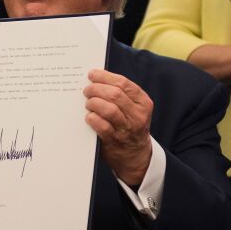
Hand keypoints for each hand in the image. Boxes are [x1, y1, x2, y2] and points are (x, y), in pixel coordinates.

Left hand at [84, 69, 152, 185]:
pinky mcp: (115, 141)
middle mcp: (137, 115)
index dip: (105, 77)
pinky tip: (89, 117)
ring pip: (109, 109)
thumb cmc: (130, 126)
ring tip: (88, 103)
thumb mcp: (134, 109)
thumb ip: (121, 95)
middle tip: (87, 90)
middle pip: (115, 94)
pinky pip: (102, 126)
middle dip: (97, 89)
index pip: (123, 83)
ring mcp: (127, 129)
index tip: (92, 74)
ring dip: (94, 103)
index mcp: (143, 102)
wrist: (136, 155)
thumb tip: (96, 79)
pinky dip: (93, 119)